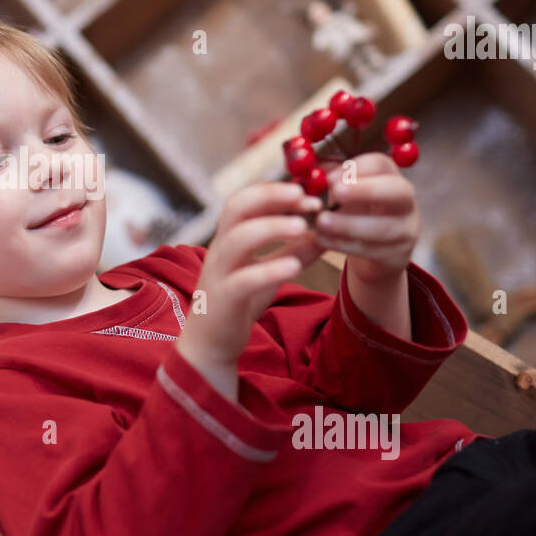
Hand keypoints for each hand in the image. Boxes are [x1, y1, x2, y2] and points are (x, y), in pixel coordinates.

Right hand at [178, 182, 325, 370]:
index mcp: (229, 238)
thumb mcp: (270, 272)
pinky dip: (268, 270)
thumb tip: (325, 233)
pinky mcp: (223, 298)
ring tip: (303, 226)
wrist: (209, 344)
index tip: (307, 193)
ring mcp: (218, 272)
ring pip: (238, 239)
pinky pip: (243, 279)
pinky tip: (293, 267)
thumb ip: (294, 252)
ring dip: (271, 227)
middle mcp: (220, 249)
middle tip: (304, 196)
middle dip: (270, 197)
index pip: (247, 200)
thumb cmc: (239, 302)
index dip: (275, 191)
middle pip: (237, 208)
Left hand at [305, 152, 419, 281]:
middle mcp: (406, 201)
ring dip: (349, 224)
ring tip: (322, 221)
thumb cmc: (356, 211)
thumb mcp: (347, 192)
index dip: (356, 168)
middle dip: (365, 190)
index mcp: (390, 177)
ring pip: (383, 227)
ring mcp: (406, 229)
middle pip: (396, 190)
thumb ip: (330, 179)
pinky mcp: (397, 255)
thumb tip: (308, 170)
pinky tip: (324, 239)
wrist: (376, 250)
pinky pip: (372, 250)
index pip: (380, 164)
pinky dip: (345, 245)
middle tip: (336, 192)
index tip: (329, 177)